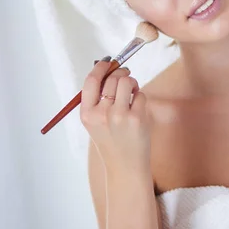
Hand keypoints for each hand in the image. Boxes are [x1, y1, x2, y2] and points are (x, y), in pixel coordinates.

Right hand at [80, 59, 150, 175]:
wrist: (125, 167)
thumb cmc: (112, 142)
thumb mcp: (96, 122)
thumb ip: (98, 99)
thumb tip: (108, 69)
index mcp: (87, 114)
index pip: (90, 81)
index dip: (100, 67)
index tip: (108, 62)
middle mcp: (101, 114)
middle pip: (112, 78)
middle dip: (121, 73)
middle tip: (126, 76)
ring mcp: (119, 115)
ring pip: (127, 82)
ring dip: (132, 83)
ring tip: (132, 93)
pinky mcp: (137, 118)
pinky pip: (140, 95)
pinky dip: (140, 98)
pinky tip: (138, 110)